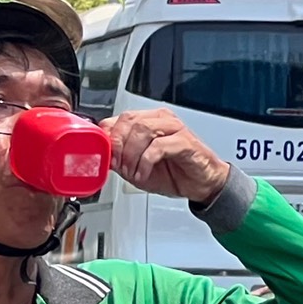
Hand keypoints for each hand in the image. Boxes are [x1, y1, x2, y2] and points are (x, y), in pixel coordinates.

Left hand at [102, 109, 231, 203]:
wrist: (200, 184)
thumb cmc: (172, 172)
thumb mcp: (135, 167)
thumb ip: (119, 158)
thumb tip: (102, 154)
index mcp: (146, 120)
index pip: (118, 119)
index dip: (108, 138)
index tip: (105, 157)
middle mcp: (160, 120)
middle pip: (128, 120)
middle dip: (118, 145)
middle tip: (118, 165)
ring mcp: (174, 128)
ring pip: (142, 130)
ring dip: (131, 155)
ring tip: (132, 172)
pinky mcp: (184, 141)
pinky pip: (158, 146)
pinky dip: (145, 162)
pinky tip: (144, 173)